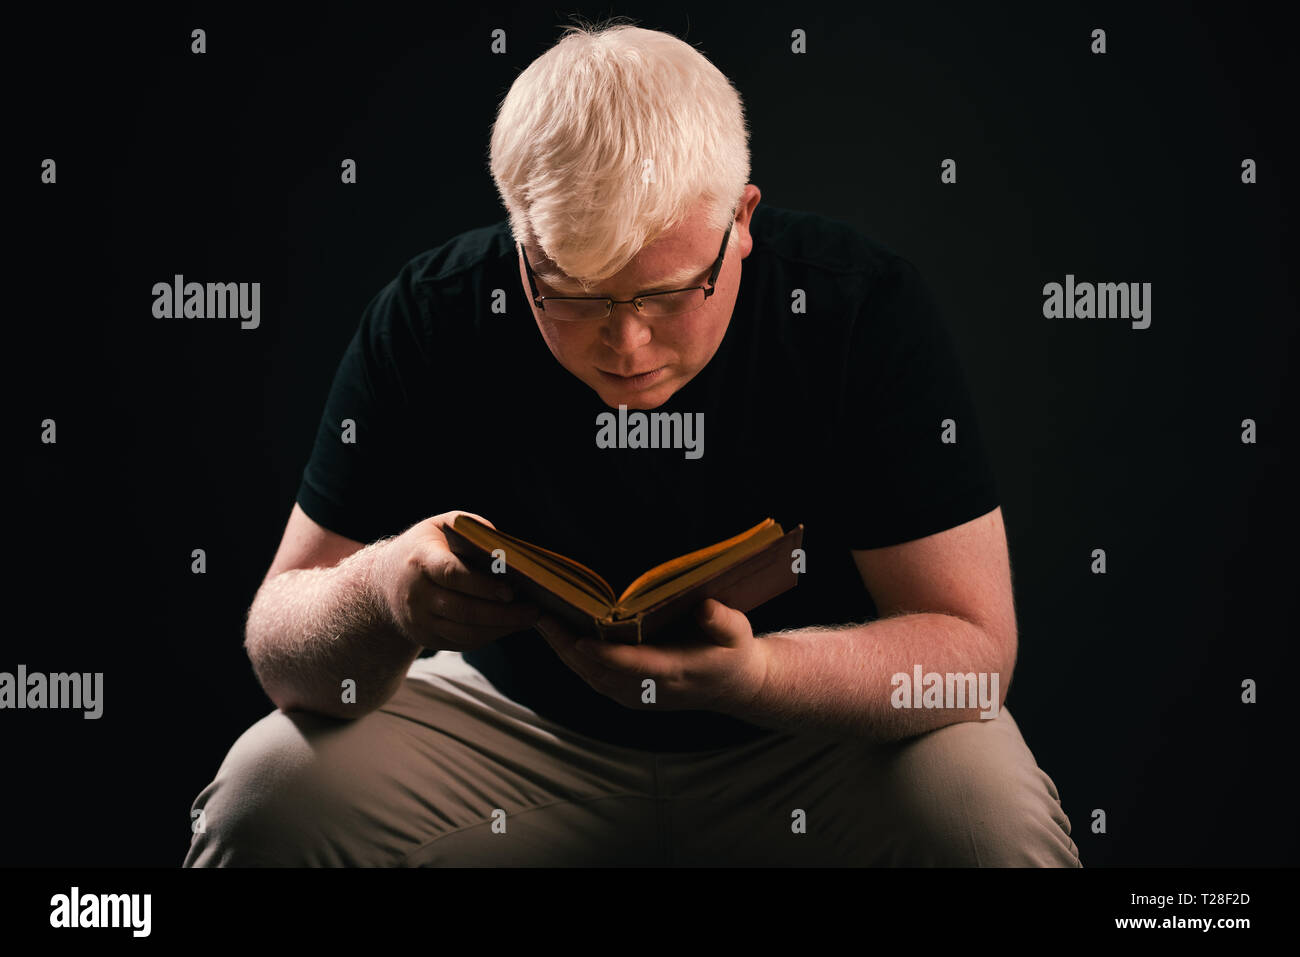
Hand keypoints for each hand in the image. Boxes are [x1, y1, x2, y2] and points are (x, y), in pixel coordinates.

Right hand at [373, 511, 541, 651]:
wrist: (384, 581)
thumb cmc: (425, 547)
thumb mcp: (442, 526)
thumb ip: (474, 530)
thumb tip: (508, 551)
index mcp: (421, 560)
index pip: (451, 574)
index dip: (482, 585)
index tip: (511, 589)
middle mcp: (417, 594)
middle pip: (463, 610)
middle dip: (501, 613)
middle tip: (532, 609)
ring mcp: (420, 620)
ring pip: (465, 632)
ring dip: (501, 628)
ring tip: (528, 618)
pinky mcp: (427, 638)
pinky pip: (463, 643)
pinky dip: (490, 636)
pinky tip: (510, 625)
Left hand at [535, 598, 768, 712]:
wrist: (734, 687)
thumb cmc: (733, 652)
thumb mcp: (737, 633)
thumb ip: (722, 622)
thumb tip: (706, 608)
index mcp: (675, 671)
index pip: (633, 665)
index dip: (604, 654)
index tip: (578, 637)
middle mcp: (649, 688)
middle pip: (598, 672)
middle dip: (567, 645)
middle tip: (541, 615)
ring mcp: (636, 696)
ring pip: (590, 677)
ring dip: (563, 651)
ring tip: (541, 620)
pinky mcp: (628, 695)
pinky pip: (593, 678)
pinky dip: (572, 659)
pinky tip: (557, 635)